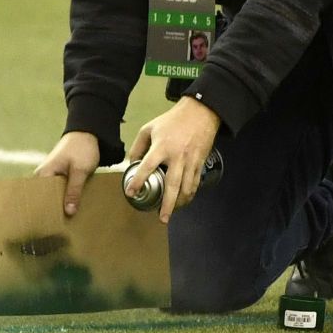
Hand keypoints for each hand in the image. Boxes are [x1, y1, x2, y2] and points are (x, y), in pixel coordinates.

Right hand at [34, 132, 101, 217]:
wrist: (88, 134)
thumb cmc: (81, 149)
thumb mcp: (80, 171)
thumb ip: (74, 191)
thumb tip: (69, 212)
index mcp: (43, 174)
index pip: (39, 197)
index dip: (44, 210)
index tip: (50, 224)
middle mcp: (44, 176)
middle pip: (46, 198)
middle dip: (54, 210)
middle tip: (61, 227)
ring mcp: (52, 176)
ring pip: (55, 195)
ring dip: (61, 204)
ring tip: (68, 222)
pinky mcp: (60, 177)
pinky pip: (61, 191)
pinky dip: (66, 197)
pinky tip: (73, 208)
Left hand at [125, 97, 220, 223]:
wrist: (200, 113)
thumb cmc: (171, 121)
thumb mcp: (149, 128)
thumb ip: (138, 146)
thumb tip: (131, 163)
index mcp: (161, 147)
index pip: (147, 167)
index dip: (138, 181)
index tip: (131, 192)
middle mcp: (177, 157)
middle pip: (172, 185)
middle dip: (168, 204)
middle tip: (162, 218)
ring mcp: (191, 161)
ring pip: (187, 188)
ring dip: (179, 203)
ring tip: (171, 212)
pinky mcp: (201, 163)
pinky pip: (196, 183)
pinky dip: (190, 194)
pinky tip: (183, 200)